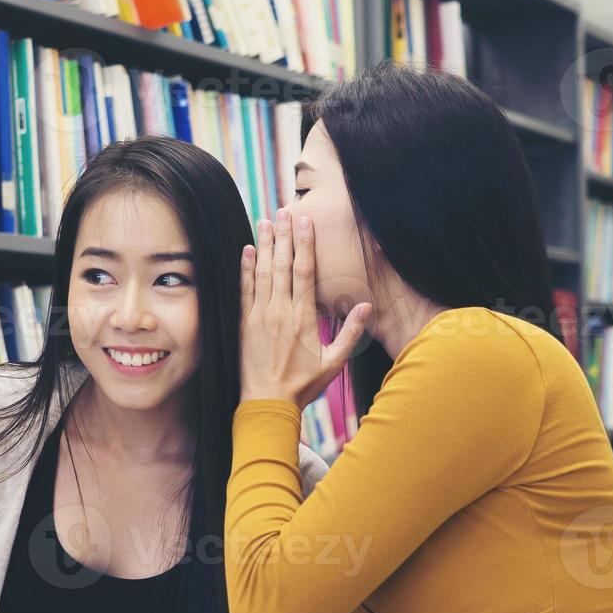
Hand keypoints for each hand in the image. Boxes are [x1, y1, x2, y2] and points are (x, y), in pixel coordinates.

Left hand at [240, 209, 371, 408]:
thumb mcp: (334, 363)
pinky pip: (244, 290)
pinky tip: (246, 250)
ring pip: (262, 272)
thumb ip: (351, 333)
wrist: (267, 403)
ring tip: (265, 221)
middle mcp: (279, 312)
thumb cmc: (302, 385)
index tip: (305, 221)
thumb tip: (368, 307)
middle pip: (282, 265)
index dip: (305, 244)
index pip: (304, 272)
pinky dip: (245, 269)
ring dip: (264, 245)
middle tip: (284, 209)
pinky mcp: (244, 324)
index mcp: (303, 318)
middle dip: (283, 235)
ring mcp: (259, 316)